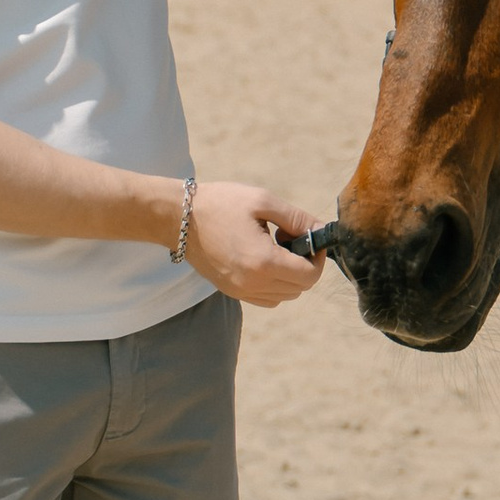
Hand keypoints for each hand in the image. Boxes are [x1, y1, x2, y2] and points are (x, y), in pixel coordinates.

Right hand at [183, 181, 326, 306]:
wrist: (178, 218)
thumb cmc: (221, 204)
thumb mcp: (263, 201)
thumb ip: (297, 218)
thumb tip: (321, 230)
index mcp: (263, 263)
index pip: (310, 276)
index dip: (318, 258)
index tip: (310, 238)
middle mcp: (252, 284)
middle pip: (300, 288)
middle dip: (305, 264)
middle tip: (289, 237)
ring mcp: (240, 291)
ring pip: (285, 296)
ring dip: (290, 275)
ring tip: (274, 247)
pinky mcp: (231, 292)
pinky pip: (267, 298)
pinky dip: (274, 284)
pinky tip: (263, 259)